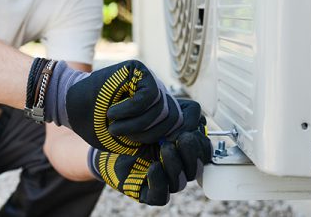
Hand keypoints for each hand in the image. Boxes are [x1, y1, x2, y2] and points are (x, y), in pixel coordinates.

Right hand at [64, 60, 182, 154]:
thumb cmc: (99, 126)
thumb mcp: (130, 141)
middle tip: (124, 137)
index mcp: (159, 109)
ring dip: (136, 125)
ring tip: (114, 127)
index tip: (160, 145)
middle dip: (149, 135)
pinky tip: (112, 113)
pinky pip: (148, 96)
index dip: (177, 134)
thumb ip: (153, 140)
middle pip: (173, 118)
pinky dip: (129, 111)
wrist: (71, 107)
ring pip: (161, 108)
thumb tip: (179, 141)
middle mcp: (158, 92)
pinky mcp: (137, 69)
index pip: (184, 121)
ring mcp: (149, 79)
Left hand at [88, 100, 211, 205]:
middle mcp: (177, 168)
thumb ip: (181, 114)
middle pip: (196, 169)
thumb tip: (198, 120)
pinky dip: (160, 182)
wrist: (106, 139)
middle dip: (192, 153)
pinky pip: (161, 196)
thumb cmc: (135, 125)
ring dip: (175, 164)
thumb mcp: (160, 114)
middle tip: (183, 137)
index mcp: (183, 150)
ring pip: (180, 183)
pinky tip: (154, 167)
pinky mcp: (148, 193)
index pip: (204, 153)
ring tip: (165, 146)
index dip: (201, 143)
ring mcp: (163, 181)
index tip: (190, 129)